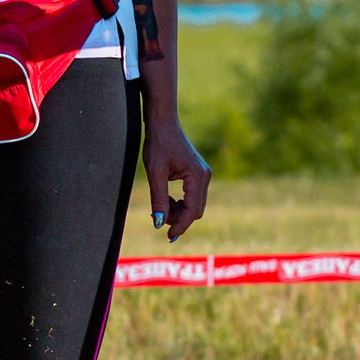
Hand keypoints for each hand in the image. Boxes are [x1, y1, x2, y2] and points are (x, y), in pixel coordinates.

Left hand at [143, 115, 211, 242]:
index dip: (180, 225)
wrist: (163, 123)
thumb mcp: (155, 173)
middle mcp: (204, 176)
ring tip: (161, 208)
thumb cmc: (158, 144)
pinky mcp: (199, 173)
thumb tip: (159, 223)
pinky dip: (182, 203)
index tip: (168, 236)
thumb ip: (159, 199)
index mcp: (197, 176)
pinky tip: (168, 200)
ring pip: (195, 204)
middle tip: (159, 219)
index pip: (192, 211)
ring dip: (179, 211)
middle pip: (196, 210)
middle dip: (179, 219)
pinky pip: (193, 196)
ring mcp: (203, 174)